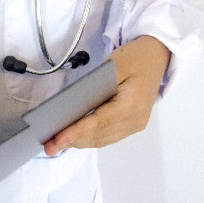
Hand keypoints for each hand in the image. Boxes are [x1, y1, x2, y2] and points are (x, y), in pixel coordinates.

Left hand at [43, 35, 170, 155]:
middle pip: (98, 135)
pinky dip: (88, 138)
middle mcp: (136, 119)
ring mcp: (134, 124)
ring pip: (101, 140)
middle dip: (72, 141)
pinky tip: (71, 138)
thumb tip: (70, 106)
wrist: (156, 57)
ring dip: (78, 143)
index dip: (76, 132)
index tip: (58, 139)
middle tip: (48, 145)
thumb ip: (93, 86)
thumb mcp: (114, 64)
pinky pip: (106, 137)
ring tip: (54, 144)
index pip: (99, 122)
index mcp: (133, 104)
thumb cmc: (135, 58)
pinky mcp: (131, 125)